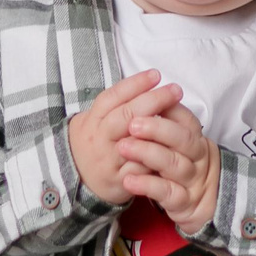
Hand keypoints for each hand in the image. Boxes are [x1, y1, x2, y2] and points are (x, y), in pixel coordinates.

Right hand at [67, 70, 183, 206]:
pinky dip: (156, 158)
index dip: (134, 84)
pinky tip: (174, 146)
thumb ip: (116, 104)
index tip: (156, 75)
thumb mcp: (95, 119)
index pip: (111, 97)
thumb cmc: (94, 141)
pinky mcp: (119, 181)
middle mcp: (99, 139)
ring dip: (157, 130)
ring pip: (133, 143)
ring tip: (178, 117)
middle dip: (152, 101)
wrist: (76, 177)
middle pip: (124, 116)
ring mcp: (108, 161)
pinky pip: (141, 169)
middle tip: (175, 90)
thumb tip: (147, 81)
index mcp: (92, 120)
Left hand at [118, 101, 220, 235]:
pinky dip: (147, 185)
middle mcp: (196, 157)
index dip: (167, 107)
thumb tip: (146, 96)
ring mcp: (191, 179)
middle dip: (157, 128)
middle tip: (133, 124)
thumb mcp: (180, 144)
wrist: (204, 206)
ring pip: (174, 164)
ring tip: (123, 147)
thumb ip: (168, 124)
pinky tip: (128, 181)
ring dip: (147, 153)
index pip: (185, 118)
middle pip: (183, 138)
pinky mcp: (183, 201)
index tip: (145, 98)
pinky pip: (166, 192)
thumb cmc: (183, 167)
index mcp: (195, 138)